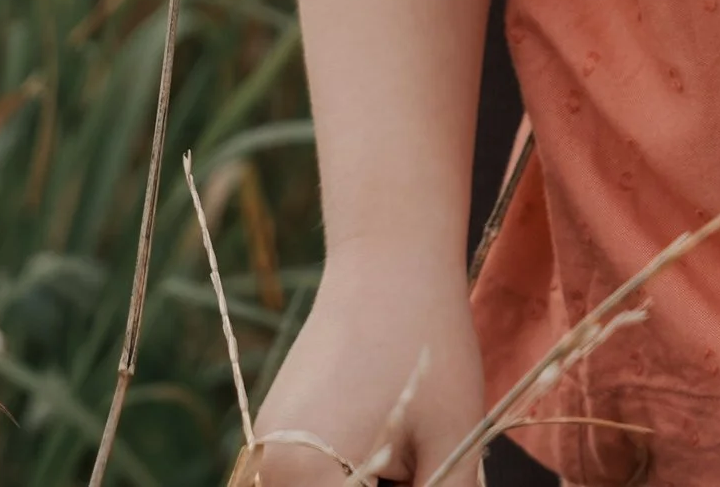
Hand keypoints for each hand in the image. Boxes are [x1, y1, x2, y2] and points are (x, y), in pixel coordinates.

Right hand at [247, 248, 486, 479]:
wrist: (389, 256)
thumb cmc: (428, 344)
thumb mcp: (451, 444)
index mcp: (304, 480)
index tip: (434, 481)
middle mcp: (269, 473)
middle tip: (425, 465)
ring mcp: (268, 453)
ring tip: (413, 455)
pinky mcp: (279, 435)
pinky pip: (313, 482)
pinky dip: (353, 480)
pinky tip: (394, 451)